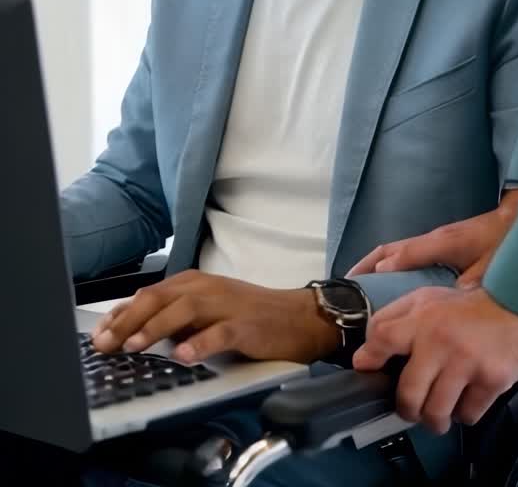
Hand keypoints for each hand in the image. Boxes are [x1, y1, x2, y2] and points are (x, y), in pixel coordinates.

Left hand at [91, 271, 338, 363]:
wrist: (296, 317)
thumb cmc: (248, 316)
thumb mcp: (206, 312)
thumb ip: (175, 318)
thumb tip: (133, 330)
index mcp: (194, 284)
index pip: (150, 294)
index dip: (121, 313)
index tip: (98, 334)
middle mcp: (207, 288)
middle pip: (161, 297)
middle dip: (128, 319)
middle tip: (105, 342)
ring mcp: (227, 305)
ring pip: (185, 310)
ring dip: (156, 327)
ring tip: (134, 345)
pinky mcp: (247, 325)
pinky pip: (221, 332)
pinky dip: (201, 342)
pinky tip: (184, 355)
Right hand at [348, 189, 517, 287]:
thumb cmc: (506, 244)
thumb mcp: (489, 270)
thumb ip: (465, 290)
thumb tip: (442, 311)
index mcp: (439, 244)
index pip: (397, 256)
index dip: (374, 271)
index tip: (355, 289)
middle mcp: (432, 239)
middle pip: (389, 251)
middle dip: (367, 268)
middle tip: (348, 292)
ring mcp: (437, 240)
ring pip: (398, 252)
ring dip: (379, 267)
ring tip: (362, 292)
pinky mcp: (444, 244)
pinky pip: (411, 254)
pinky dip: (395, 267)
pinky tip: (395, 288)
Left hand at [353, 287, 517, 433]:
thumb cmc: (468, 304)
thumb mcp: (428, 299)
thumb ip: (396, 319)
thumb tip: (366, 352)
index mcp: (423, 318)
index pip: (381, 337)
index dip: (369, 358)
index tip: (366, 370)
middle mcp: (441, 342)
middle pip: (408, 395)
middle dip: (406, 408)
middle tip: (412, 407)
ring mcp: (468, 363)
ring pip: (436, 412)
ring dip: (434, 418)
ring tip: (438, 411)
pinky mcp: (493, 380)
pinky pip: (468, 414)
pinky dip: (464, 413)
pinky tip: (465, 400)